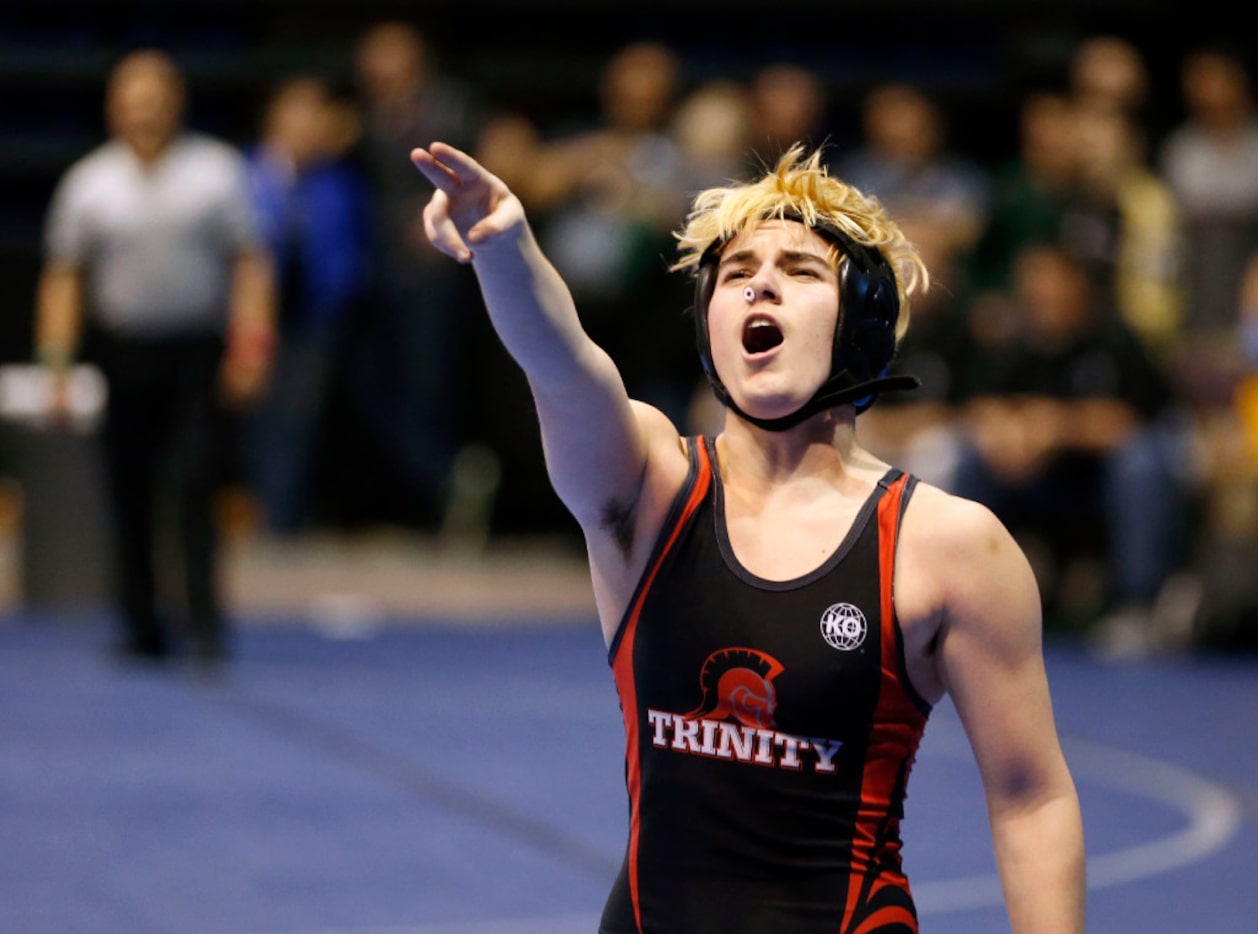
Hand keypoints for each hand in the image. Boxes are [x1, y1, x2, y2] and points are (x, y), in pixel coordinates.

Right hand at [410, 142, 525, 262]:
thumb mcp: (512, 221)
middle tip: (416, 153)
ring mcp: (443, 202)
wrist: (494, 232)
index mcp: (479, 179)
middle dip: (428, 165)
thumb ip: (498, 227)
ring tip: (468, 258)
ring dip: (450, 239)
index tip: (435, 147)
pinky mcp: (435, 219)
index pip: (464, 166)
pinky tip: (465, 254)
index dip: (450, 157)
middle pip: (440, 175)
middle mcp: (457, 186)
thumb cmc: (506, 218)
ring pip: (438, 218)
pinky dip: (448, 246)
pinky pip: (435, 235)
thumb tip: (474, 239)